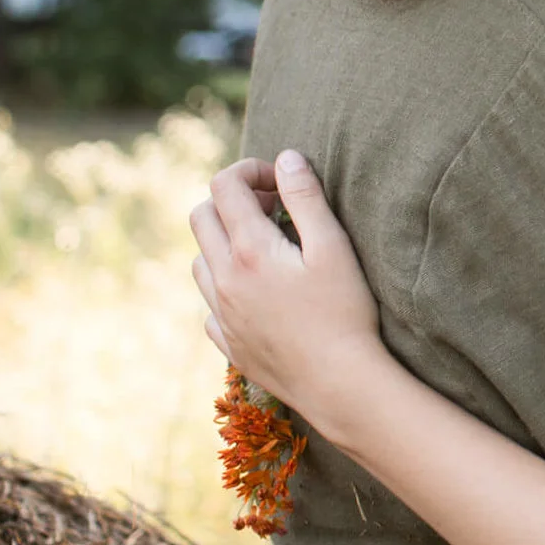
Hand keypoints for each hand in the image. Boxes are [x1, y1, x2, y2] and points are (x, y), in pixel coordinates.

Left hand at [189, 150, 390, 429]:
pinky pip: (209, 302)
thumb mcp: (334, 248)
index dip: (251, 171)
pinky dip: (227, 286)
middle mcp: (224, 279)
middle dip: (232, 201)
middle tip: (275, 212)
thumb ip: (306, 198)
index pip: (224, 186)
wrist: (338, 385)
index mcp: (249, 250)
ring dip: (225, 242)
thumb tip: (286, 159)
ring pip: (199, 259)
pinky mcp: (227, 342)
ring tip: (268, 250)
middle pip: (200, 216)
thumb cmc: (345, 313)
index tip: (281, 183)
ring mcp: (221, 313)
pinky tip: (262, 294)